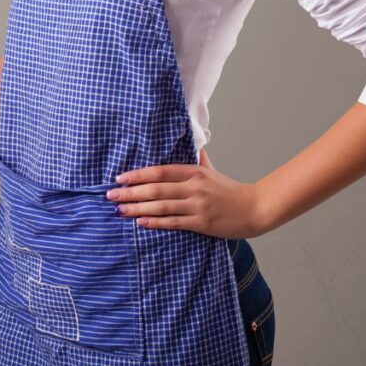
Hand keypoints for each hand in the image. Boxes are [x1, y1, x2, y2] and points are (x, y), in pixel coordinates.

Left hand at [104, 148, 269, 237]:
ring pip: (161, 206)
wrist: (254, 208)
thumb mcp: (210, 170)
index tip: (119, 178)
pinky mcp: (202, 223)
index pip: (159, 171)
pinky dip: (155, 222)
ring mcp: (197, 206)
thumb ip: (196, 158)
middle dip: (130, 192)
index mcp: (193, 171)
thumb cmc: (229, 190)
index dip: (137, 174)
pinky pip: (174, 222)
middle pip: (155, 189)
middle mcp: (193, 187)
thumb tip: (188, 142)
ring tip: (120, 209)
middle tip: (110, 195)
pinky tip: (141, 221)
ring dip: (137, 208)